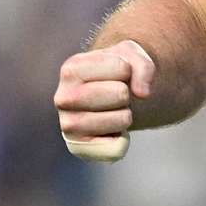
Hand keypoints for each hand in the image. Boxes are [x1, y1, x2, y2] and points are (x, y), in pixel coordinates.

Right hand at [54, 40, 155, 161]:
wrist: (106, 99)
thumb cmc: (115, 73)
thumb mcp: (131, 56)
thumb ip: (142, 65)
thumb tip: (142, 93)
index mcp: (71, 69)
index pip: (122, 68)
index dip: (128, 70)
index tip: (116, 74)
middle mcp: (63, 98)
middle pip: (121, 94)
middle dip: (126, 93)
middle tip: (114, 96)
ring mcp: (68, 126)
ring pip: (123, 120)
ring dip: (126, 116)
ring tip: (110, 111)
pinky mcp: (79, 149)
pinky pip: (118, 148)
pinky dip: (123, 139)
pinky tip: (108, 130)